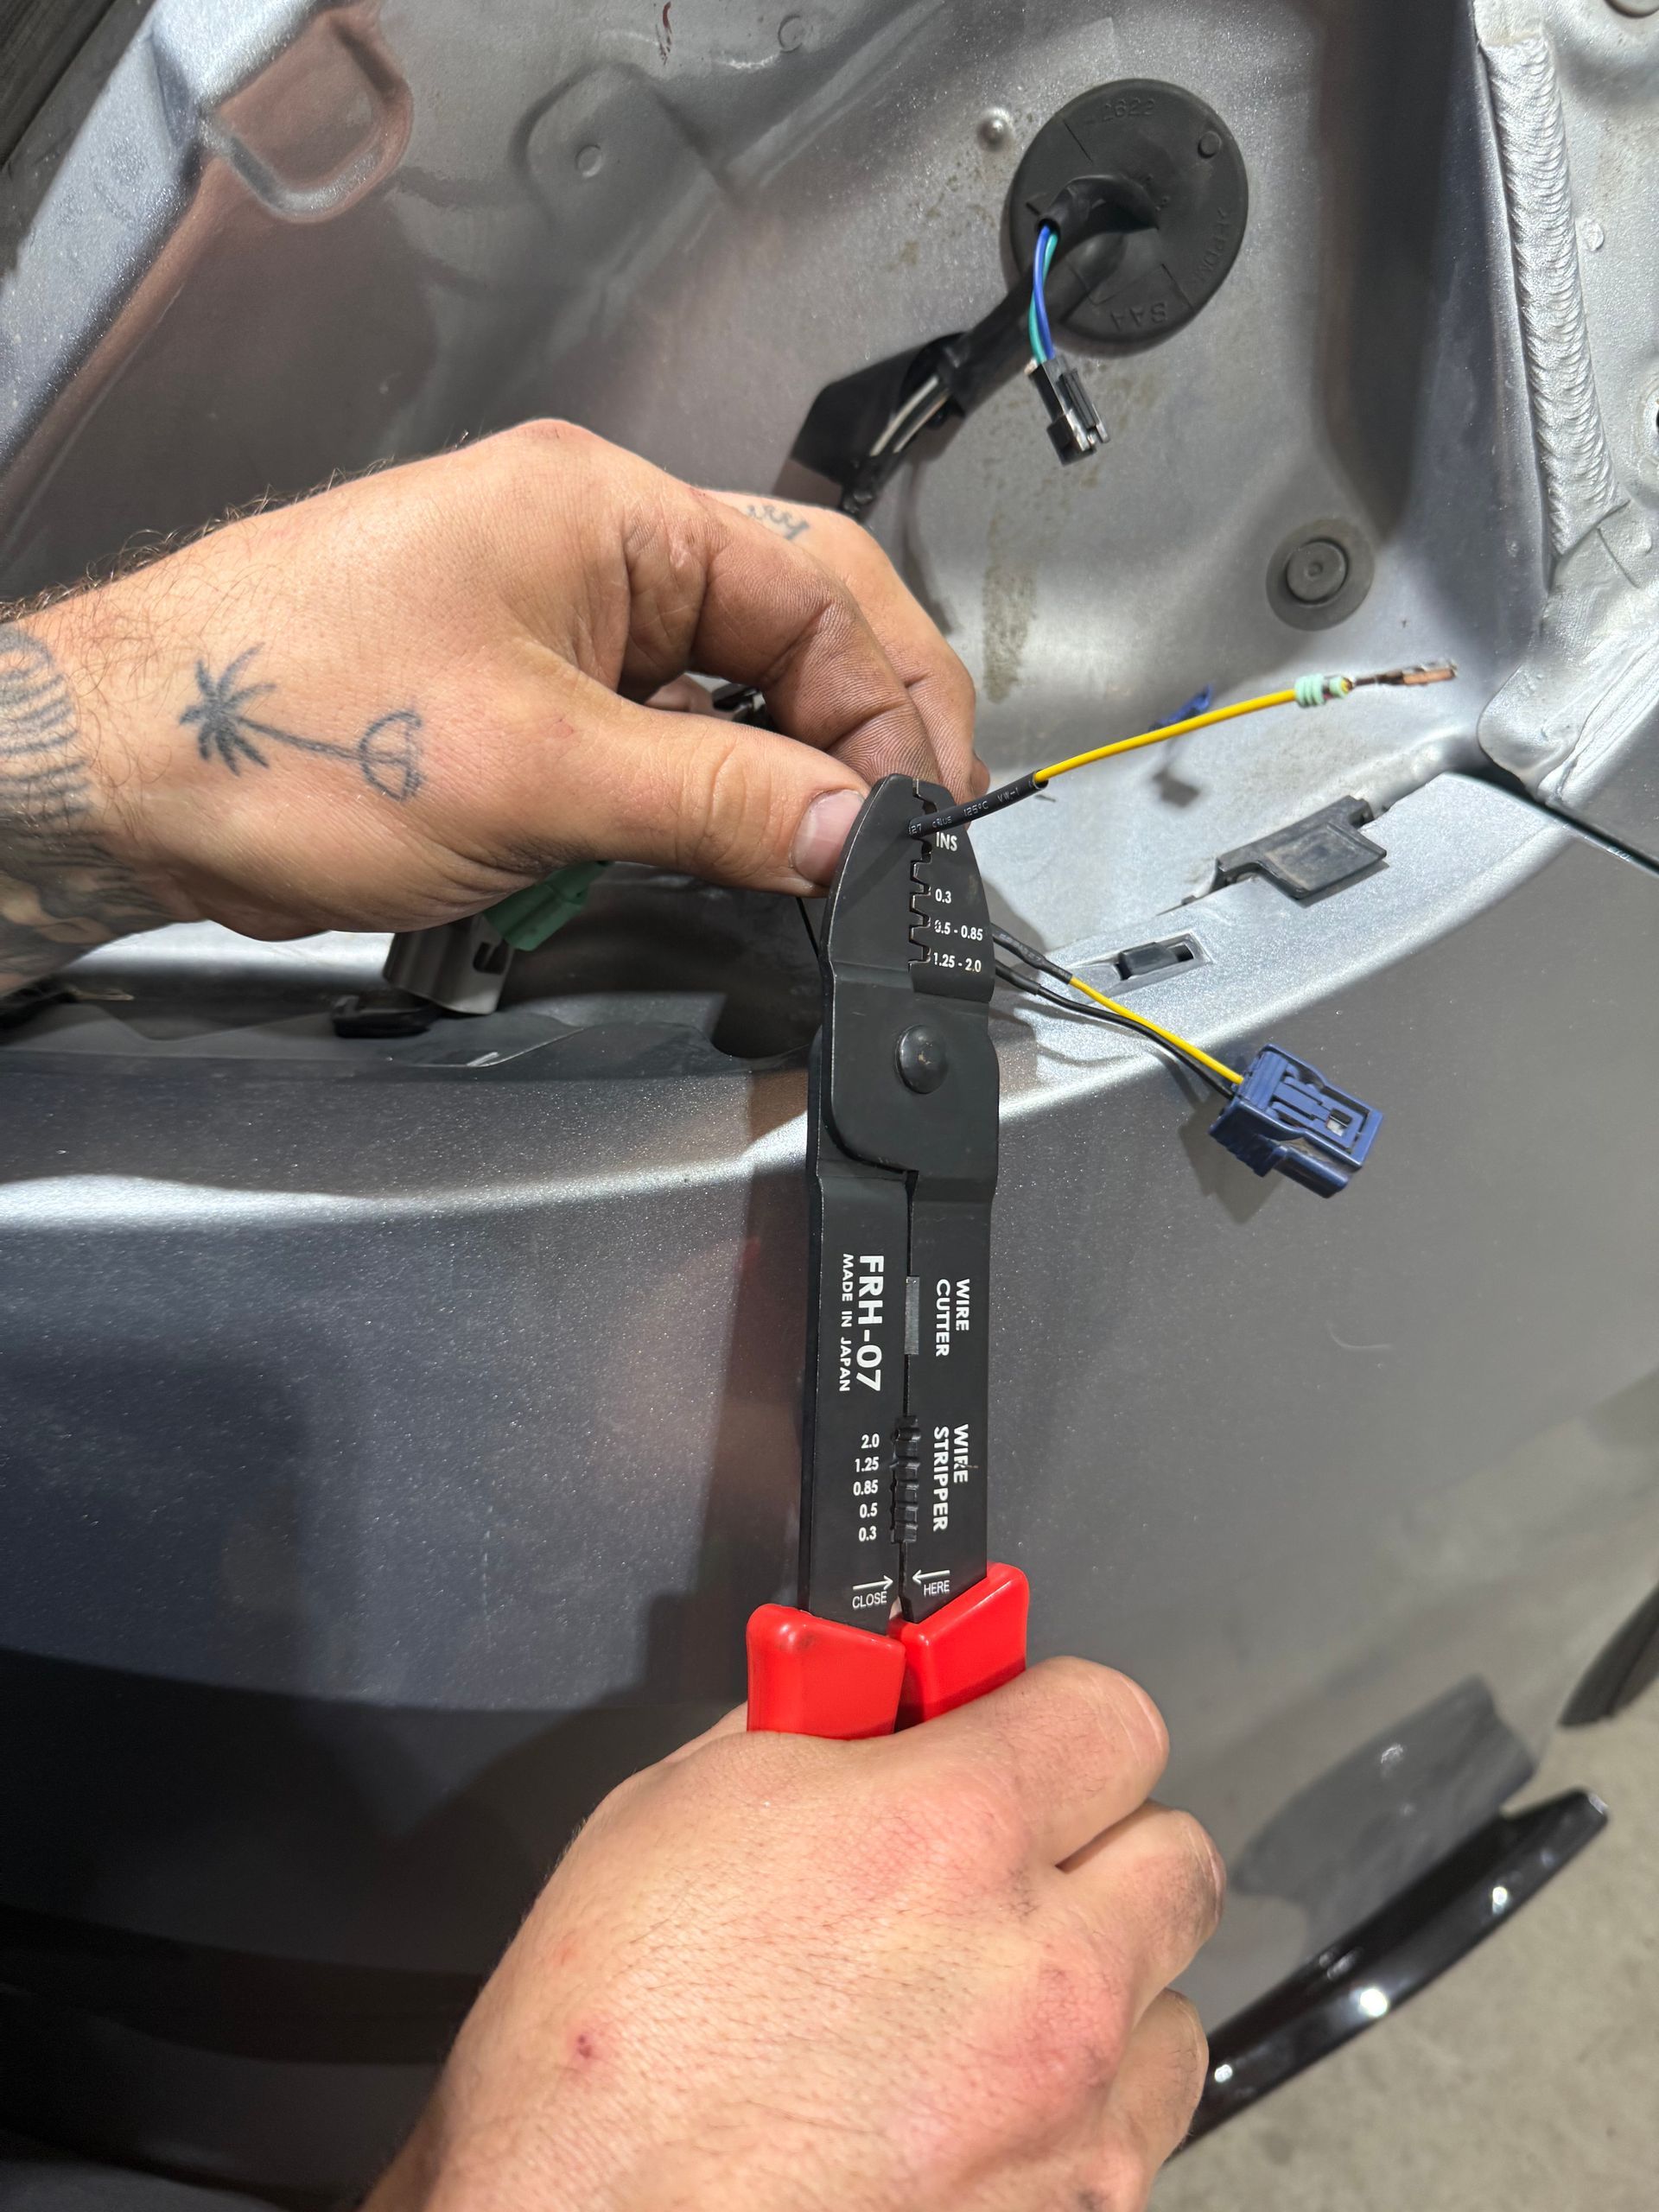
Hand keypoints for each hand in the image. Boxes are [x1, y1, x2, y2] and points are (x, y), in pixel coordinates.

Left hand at [0, 424, 982, 991]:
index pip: (814, 593)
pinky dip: (701, 789)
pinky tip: (725, 844)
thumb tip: (859, 831)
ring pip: (724, 681)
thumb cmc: (286, 730)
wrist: (123, 775)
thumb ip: (721, 803)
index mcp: (607, 513)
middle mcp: (588, 544)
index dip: (888, 709)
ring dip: (783, 762)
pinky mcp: (517, 688)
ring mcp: (552, 615)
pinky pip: (653, 729)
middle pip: (788, 619)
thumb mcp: (540, 778)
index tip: (919, 814)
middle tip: (911, 826)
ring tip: (831, 846)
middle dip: (863, 723)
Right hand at [366, 1661, 1220, 2211]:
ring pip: (1173, 1998)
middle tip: (1001, 1851)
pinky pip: (1134, 2125)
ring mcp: (1067, 2114)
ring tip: (982, 1993)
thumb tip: (873, 1693)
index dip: (1047, 1709)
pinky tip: (976, 2094)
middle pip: (1176, 1850)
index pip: (1112, 1711)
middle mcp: (1040, 1973)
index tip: (1009, 1727)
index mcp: (950, 1834)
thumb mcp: (684, 1803)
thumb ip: (817, 1725)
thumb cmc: (604, 2051)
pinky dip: (1077, 2101)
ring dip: (1099, 1978)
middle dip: (1093, 1834)